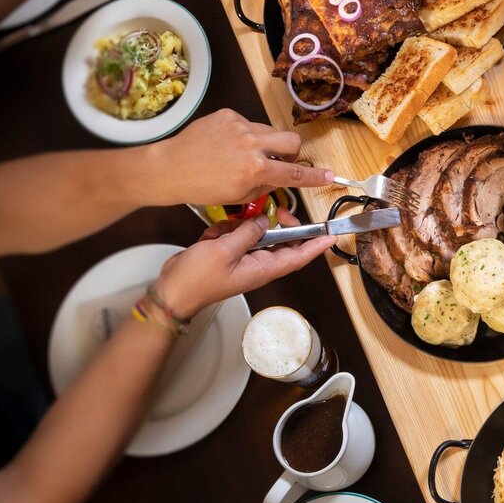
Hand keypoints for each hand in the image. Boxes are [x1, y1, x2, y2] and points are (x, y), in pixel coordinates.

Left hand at [140, 109, 333, 206]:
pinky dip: (245, 135)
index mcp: (255, 170)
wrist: (170, 167)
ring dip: (267, 144)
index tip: (329, 176)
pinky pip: (249, 124)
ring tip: (245, 155)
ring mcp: (240, 126)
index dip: (315, 176)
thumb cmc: (202, 187)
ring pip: (270, 131)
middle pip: (292, 141)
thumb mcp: (238, 196)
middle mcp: (252, 144)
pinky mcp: (229, 114)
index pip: (294, 173)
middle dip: (291, 152)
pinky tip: (228, 145)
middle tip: (278, 161)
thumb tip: (277, 177)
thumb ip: (264, 185)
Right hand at [154, 208, 335, 317]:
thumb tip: (263, 220)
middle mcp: (257, 264)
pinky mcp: (228, 254)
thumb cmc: (196, 279)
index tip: (332, 235)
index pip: (298, 257)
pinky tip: (210, 236)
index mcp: (263, 269)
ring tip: (222, 233)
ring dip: (239, 228)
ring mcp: (242, 259)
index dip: (316, 246)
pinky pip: (235, 235)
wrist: (171, 291)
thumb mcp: (224, 251)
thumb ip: (248, 232)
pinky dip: (223, 232)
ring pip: (255, 234)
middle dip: (277, 225)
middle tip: (276, 211)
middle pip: (280, 241)